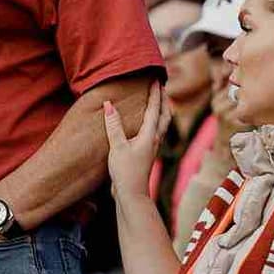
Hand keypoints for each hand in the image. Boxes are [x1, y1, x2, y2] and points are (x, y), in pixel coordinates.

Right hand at [103, 80, 167, 200]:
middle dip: (163, 100)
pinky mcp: (147, 154)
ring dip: (162, 111)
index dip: (155, 93)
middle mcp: (154, 139)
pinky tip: (148, 125)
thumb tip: (109, 104)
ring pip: (162, 124)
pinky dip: (156, 122)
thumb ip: (113, 125)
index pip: (154, 108)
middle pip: (164, 115)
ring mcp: (152, 147)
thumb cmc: (125, 172)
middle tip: (161, 86)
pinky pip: (156, 132)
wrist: (132, 195)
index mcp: (149, 135)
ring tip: (160, 102)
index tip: (156, 79)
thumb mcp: (117, 147)